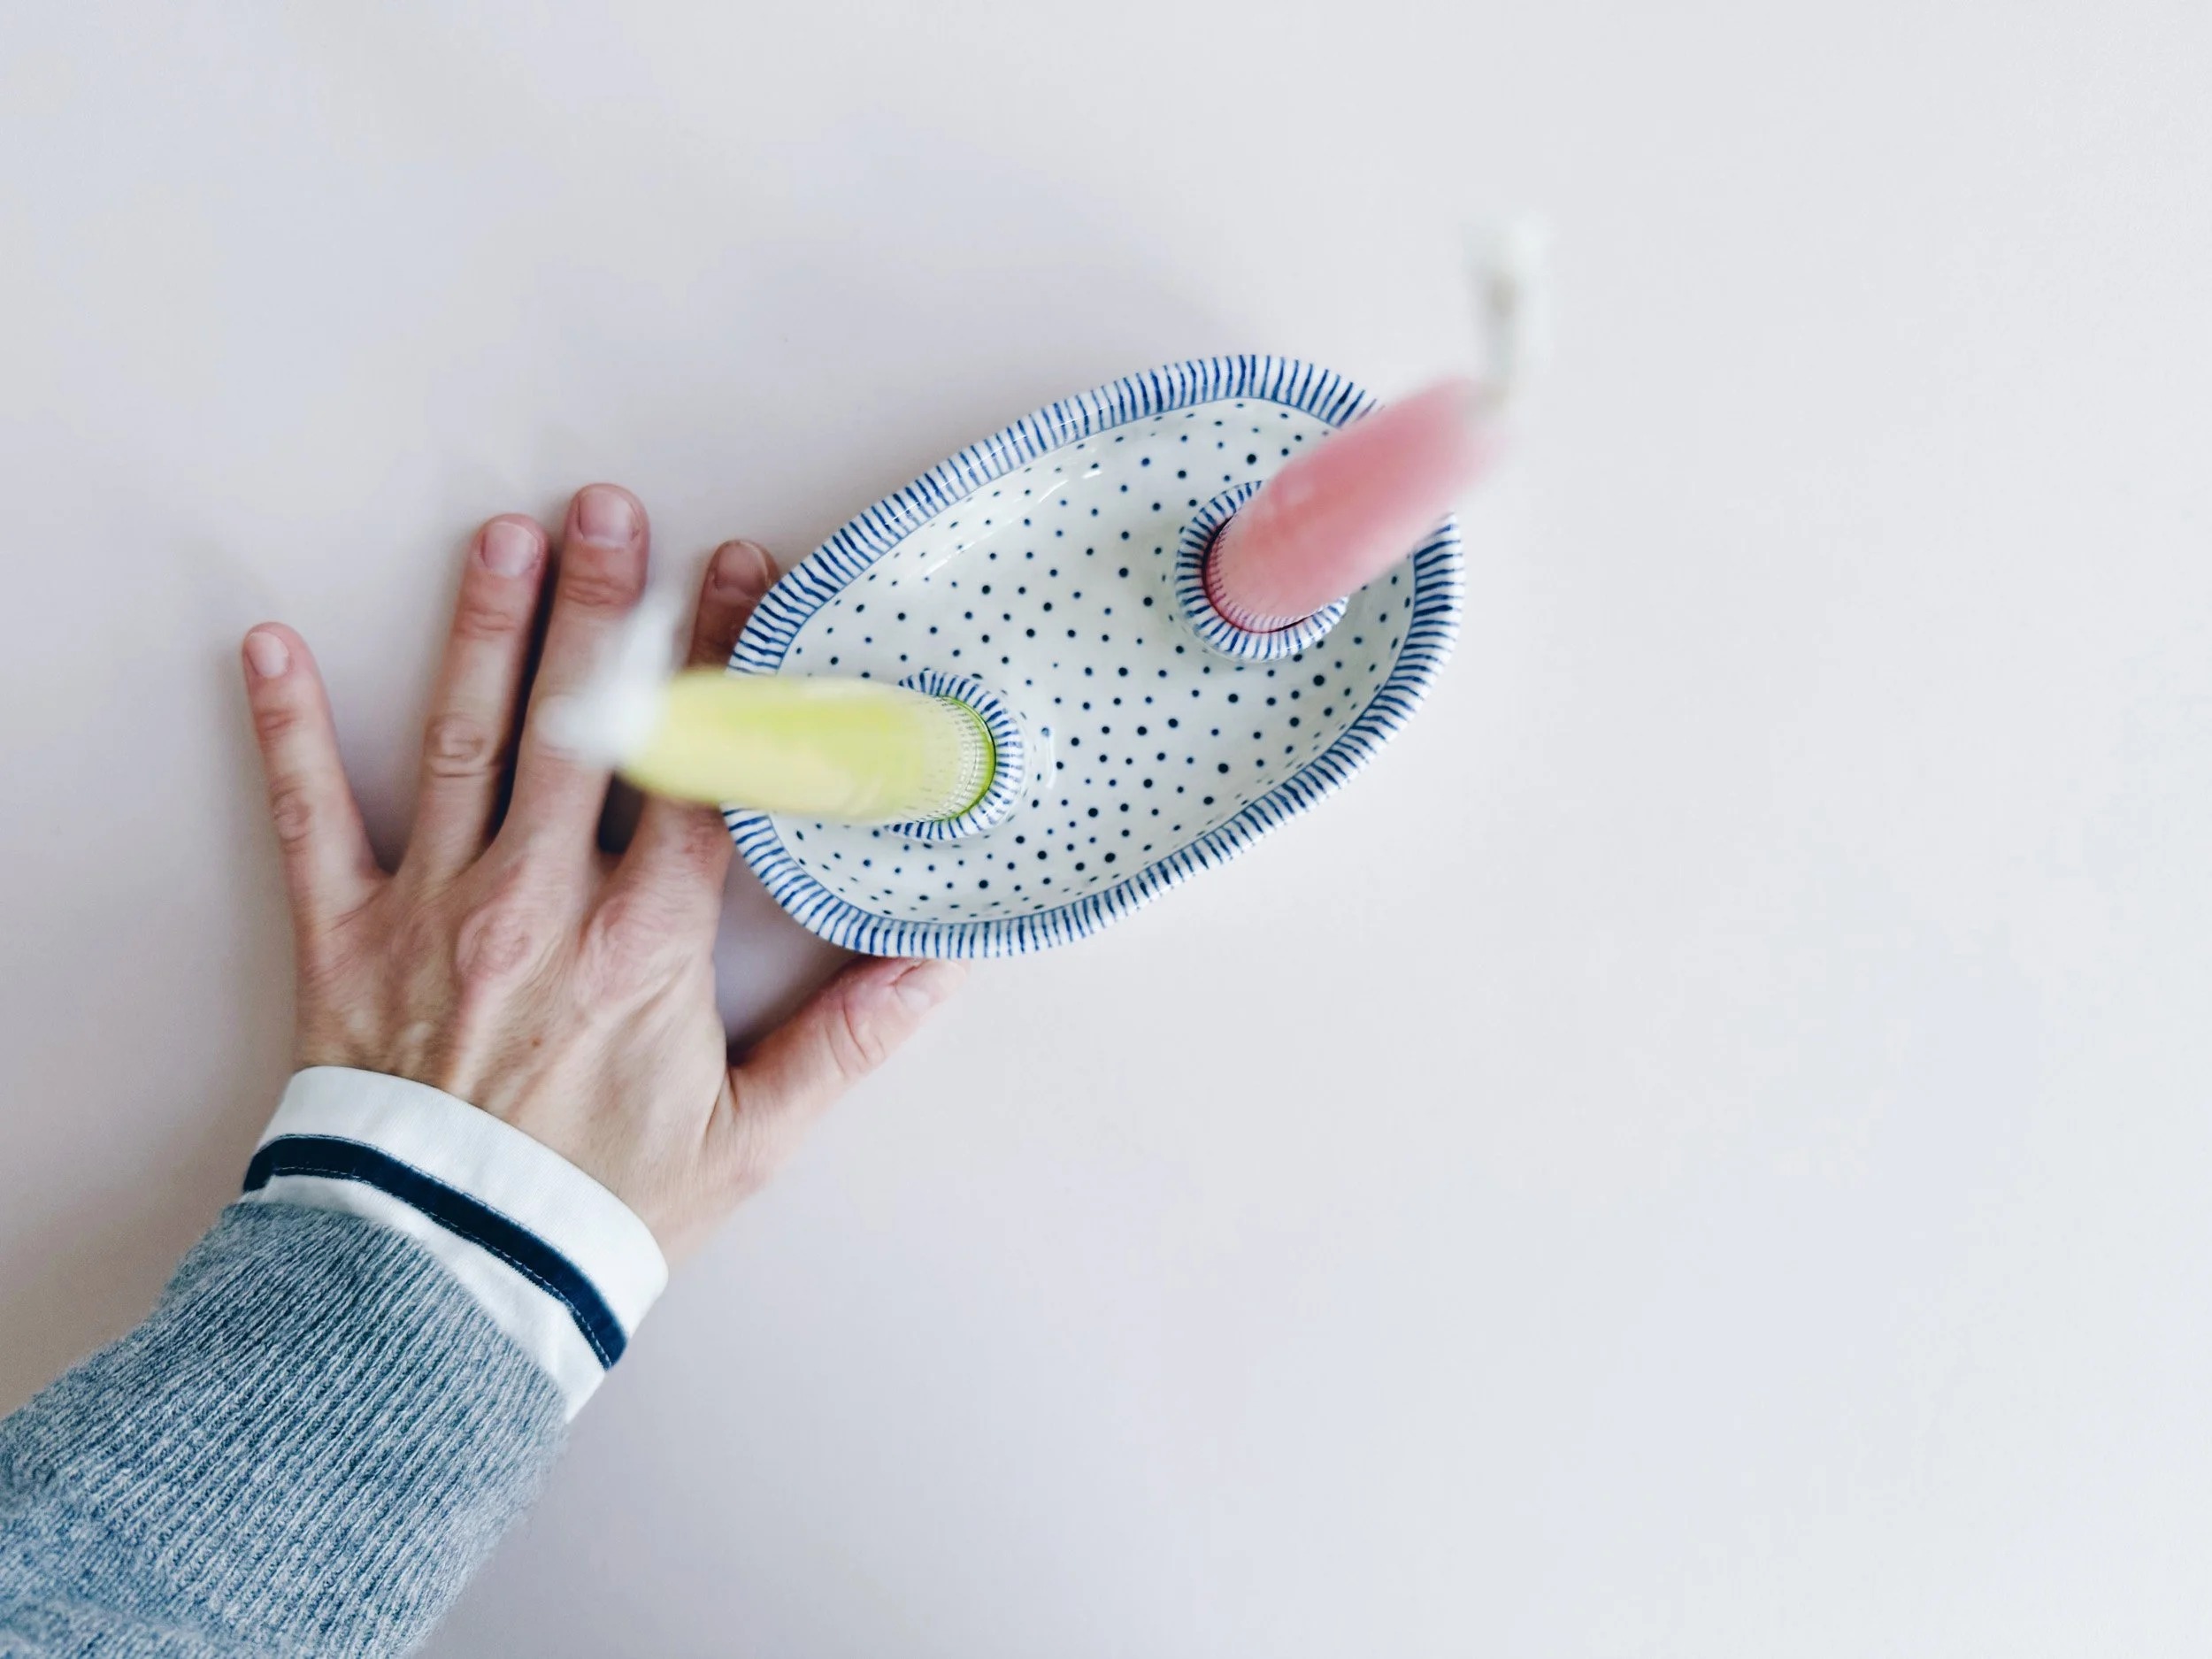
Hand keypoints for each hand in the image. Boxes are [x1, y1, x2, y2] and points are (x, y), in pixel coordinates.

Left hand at [238, 484, 964, 1262]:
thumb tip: (939, 965)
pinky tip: (270, 646)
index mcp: (646, 942)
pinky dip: (286, 729)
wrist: (444, 1280)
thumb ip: (847, 1042)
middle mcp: (541, 902)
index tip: (746, 573)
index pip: (702, 768)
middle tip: (615, 510)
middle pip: (585, 725)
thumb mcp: (750, 1138)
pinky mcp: (343, 936)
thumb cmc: (598, 1207)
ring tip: (506, 538)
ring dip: (487, 631)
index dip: (730, 662)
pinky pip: (308, 816)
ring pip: (467, 742)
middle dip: (605, 608)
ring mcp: (436, 908)